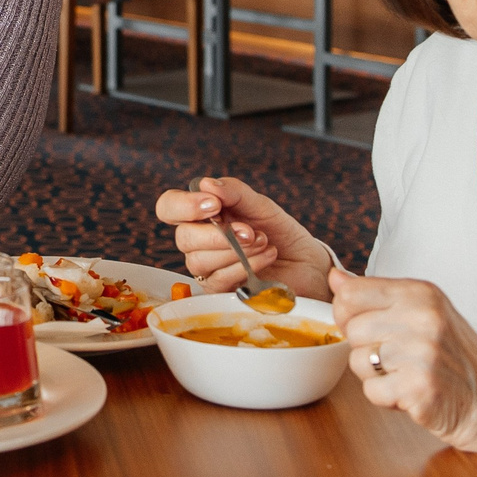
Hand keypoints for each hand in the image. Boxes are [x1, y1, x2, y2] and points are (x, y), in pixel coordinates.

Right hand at [155, 176, 334, 301]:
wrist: (308, 264)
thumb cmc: (282, 233)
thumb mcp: (261, 205)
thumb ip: (234, 192)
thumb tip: (205, 184)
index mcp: (203, 215)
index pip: (169, 207)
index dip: (183, 206)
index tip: (213, 205)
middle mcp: (199, 241)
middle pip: (184, 237)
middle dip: (218, 234)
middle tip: (249, 230)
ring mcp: (208, 268)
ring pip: (199, 261)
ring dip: (235, 250)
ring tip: (264, 241)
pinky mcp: (221, 291)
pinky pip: (219, 280)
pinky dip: (245, 265)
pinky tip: (266, 256)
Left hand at [331, 267, 476, 459]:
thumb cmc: (455, 356)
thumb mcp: (423, 311)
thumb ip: (377, 294)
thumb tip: (335, 278)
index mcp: (421, 292)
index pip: (350, 293)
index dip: (349, 315)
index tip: (371, 327)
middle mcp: (423, 317)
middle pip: (351, 329)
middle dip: (366, 349)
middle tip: (398, 358)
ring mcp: (423, 353)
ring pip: (358, 361)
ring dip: (376, 375)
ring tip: (407, 375)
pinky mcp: (420, 388)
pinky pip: (371, 391)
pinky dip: (386, 399)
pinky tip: (411, 393)